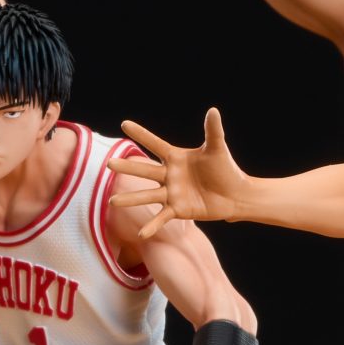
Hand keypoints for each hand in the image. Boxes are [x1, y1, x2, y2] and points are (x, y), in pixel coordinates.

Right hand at [108, 109, 250, 238]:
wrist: (235, 194)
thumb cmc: (225, 169)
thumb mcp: (217, 149)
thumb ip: (213, 131)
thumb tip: (213, 110)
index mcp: (176, 158)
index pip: (155, 143)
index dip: (141, 134)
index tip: (124, 124)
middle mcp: (169, 175)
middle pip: (145, 170)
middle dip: (128, 167)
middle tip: (109, 164)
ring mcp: (172, 193)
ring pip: (147, 195)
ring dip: (130, 199)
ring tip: (111, 202)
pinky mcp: (178, 209)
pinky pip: (162, 218)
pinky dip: (152, 226)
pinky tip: (142, 234)